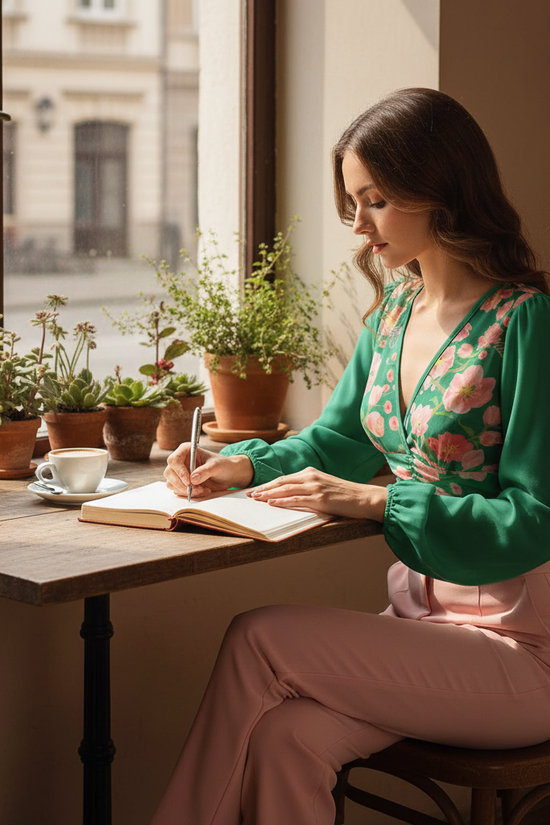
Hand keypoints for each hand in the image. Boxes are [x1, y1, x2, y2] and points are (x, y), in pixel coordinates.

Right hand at [164, 443, 253, 497]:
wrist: (228, 475)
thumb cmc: (223, 466)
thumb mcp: (217, 466)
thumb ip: (206, 471)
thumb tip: (193, 479)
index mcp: (186, 450)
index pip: (174, 460)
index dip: (179, 471)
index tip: (189, 482)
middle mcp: (180, 461)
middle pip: (169, 473)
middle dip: (182, 485)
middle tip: (198, 489)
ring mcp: (179, 473)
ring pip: (172, 484)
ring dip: (186, 491)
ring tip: (203, 490)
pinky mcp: (181, 483)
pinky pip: (178, 491)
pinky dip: (189, 494)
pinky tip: (202, 491)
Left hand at [247, 467, 387, 521]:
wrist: (364, 498)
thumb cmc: (345, 494)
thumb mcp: (324, 485)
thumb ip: (308, 486)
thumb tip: (290, 494)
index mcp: (311, 472)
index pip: (284, 478)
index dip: (268, 484)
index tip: (256, 488)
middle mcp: (311, 477)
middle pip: (281, 482)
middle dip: (263, 488)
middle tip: (249, 493)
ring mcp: (315, 488)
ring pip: (285, 490)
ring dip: (268, 494)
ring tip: (255, 498)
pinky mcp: (320, 499)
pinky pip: (296, 500)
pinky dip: (282, 501)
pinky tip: (272, 504)